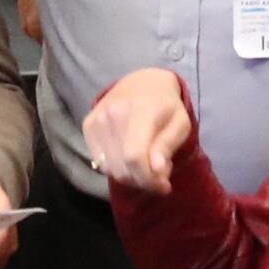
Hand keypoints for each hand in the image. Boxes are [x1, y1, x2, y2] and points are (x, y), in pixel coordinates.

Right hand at [81, 68, 196, 195]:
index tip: (164, 186)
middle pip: (122, 167)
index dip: (148, 179)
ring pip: (110, 169)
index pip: (135, 156)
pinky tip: (128, 157)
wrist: (141, 81)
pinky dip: (116, 168)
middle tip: (158, 173)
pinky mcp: (87, 125)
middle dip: (143, 181)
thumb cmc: (166, 105)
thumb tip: (156, 171)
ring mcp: (97, 119)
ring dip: (130, 176)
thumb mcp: (180, 123)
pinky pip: (100, 162)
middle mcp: (113, 114)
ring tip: (144, 163)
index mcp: (140, 111)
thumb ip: (168, 146)